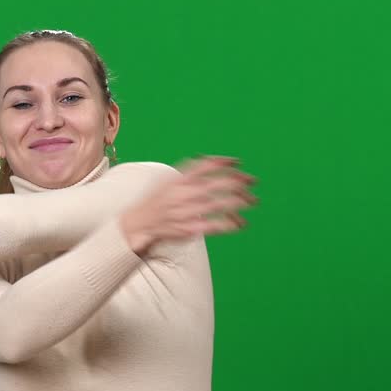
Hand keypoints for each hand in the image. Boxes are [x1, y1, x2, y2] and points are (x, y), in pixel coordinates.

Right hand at [119, 155, 257, 252]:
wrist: (138, 223)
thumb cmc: (157, 201)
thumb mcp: (169, 180)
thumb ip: (190, 173)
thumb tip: (214, 163)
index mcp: (178, 179)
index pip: (205, 165)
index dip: (224, 162)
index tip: (238, 163)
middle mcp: (183, 193)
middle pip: (218, 183)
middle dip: (239, 182)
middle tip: (253, 182)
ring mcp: (186, 211)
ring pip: (220, 204)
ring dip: (240, 202)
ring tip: (252, 201)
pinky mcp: (189, 228)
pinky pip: (215, 225)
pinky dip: (230, 224)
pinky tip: (240, 223)